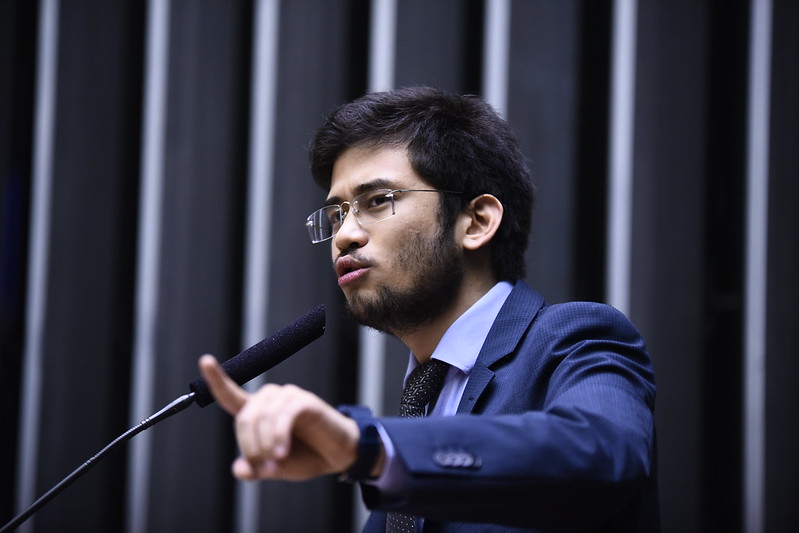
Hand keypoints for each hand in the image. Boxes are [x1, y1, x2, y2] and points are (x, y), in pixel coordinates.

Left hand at [198, 354, 359, 480]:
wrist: (338, 456)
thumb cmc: (306, 456)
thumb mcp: (275, 468)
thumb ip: (256, 468)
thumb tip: (239, 469)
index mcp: (258, 413)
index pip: (231, 394)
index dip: (216, 379)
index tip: (205, 360)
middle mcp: (271, 399)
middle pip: (245, 417)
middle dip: (250, 446)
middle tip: (263, 468)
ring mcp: (288, 397)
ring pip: (262, 417)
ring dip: (265, 445)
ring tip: (276, 463)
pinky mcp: (305, 401)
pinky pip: (283, 415)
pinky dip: (279, 436)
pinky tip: (283, 451)